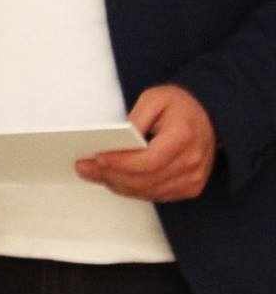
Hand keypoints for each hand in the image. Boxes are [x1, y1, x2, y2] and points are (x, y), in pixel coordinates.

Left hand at [77, 84, 216, 201]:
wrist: (210, 118)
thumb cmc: (180, 106)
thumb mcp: (155, 98)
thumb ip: (136, 118)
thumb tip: (117, 137)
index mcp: (184, 137)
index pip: (149, 160)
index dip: (121, 163)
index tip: (98, 158)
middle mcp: (191, 162)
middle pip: (145, 179)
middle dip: (110, 175)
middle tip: (84, 168)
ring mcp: (193, 178)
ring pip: (148, 191)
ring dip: (117, 185)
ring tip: (93, 174)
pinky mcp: (190, 187)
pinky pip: (156, 195)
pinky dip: (132, 189)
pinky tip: (114, 180)